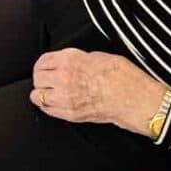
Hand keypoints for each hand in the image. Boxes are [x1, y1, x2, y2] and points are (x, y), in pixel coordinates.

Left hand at [30, 48, 164, 134]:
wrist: (133, 99)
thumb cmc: (123, 77)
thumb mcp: (98, 57)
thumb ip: (78, 60)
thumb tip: (71, 64)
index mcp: (70, 59)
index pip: (43, 61)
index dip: (42, 65)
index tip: (43, 67)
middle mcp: (64, 77)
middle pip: (38, 79)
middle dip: (41, 79)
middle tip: (46, 80)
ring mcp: (65, 97)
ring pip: (38, 96)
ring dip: (42, 94)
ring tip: (48, 93)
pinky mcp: (70, 114)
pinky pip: (48, 110)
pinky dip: (48, 107)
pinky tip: (54, 104)